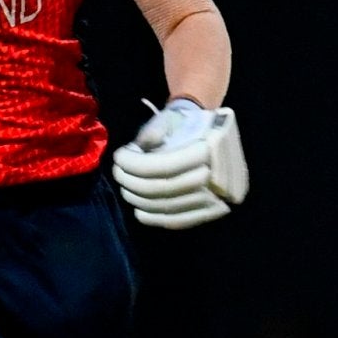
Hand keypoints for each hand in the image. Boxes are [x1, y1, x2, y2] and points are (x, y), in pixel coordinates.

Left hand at [112, 100, 248, 229]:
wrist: (216, 136)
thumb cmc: (188, 123)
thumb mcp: (171, 117)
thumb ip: (153, 133)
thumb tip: (133, 153)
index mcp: (213, 147)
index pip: (166, 166)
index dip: (136, 164)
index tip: (118, 157)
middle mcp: (220, 176)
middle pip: (165, 189)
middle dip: (133, 182)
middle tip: (118, 173)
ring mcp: (219, 198)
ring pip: (169, 206)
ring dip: (140, 200)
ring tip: (125, 188)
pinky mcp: (214, 212)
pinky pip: (179, 220)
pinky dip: (155, 217)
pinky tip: (139, 209)